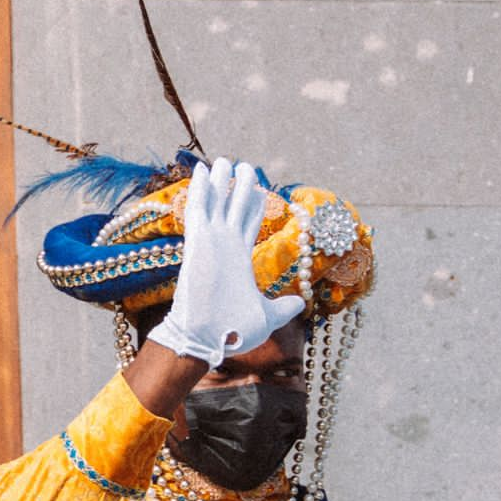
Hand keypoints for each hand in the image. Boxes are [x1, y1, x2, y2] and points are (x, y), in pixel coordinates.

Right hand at [147, 157, 303, 368]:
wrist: (207, 340)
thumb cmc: (233, 332)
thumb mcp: (267, 315)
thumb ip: (283, 307)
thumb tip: (301, 302)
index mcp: (238, 259)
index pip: (248, 223)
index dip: (253, 204)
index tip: (257, 187)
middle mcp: (224, 247)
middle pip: (233, 207)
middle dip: (238, 185)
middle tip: (242, 165)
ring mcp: (211, 243)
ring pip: (217, 202)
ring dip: (220, 181)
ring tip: (223, 160)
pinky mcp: (199, 243)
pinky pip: (200, 209)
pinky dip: (201, 189)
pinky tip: (203, 170)